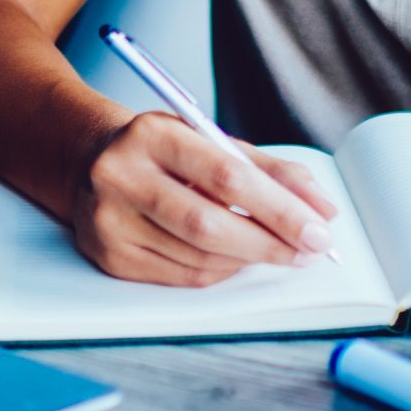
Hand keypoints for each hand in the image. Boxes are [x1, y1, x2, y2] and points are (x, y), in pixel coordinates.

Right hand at [70, 112, 339, 285]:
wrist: (89, 161)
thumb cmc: (163, 151)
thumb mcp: (210, 140)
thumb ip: (268, 170)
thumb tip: (321, 208)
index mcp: (153, 134)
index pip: (226, 177)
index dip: (279, 208)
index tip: (318, 227)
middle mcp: (122, 176)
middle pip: (208, 225)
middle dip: (270, 243)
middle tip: (309, 250)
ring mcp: (110, 220)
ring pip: (198, 257)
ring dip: (250, 259)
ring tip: (280, 251)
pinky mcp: (109, 256)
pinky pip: (182, 276)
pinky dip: (221, 270)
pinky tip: (239, 258)